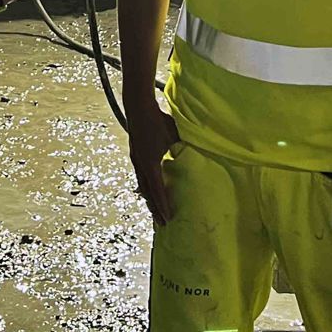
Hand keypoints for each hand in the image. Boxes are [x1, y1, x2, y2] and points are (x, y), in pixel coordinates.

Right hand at [128, 106, 180, 225]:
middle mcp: (141, 165)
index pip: (158, 190)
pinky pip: (141, 177)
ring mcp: (136, 160)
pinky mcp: (135, 155)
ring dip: (149, 199)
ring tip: (154, 211)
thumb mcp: (173, 137)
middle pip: (147, 193)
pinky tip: (150, 190)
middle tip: (161, 224)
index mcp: (150, 164)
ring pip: (142, 186)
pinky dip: (146, 187)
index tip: (167, 219)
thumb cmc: (158, 121)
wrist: (138, 108)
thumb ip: (182, 150)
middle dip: (154, 209)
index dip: (163, 206)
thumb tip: (196, 159)